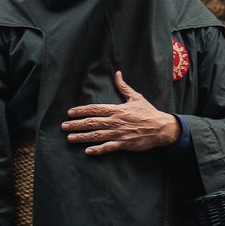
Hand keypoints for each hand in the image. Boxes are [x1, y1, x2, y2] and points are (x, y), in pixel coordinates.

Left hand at [62, 70, 179, 154]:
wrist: (161, 128)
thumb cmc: (148, 112)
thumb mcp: (136, 97)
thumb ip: (124, 87)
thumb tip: (117, 73)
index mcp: (117, 109)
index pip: (95, 109)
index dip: (81, 110)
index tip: (70, 113)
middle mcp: (115, 121)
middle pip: (92, 122)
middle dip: (76, 124)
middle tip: (63, 126)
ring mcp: (119, 133)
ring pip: (97, 135)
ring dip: (82, 137)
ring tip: (70, 138)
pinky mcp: (124, 144)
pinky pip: (108, 147)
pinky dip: (98, 149)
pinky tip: (87, 151)